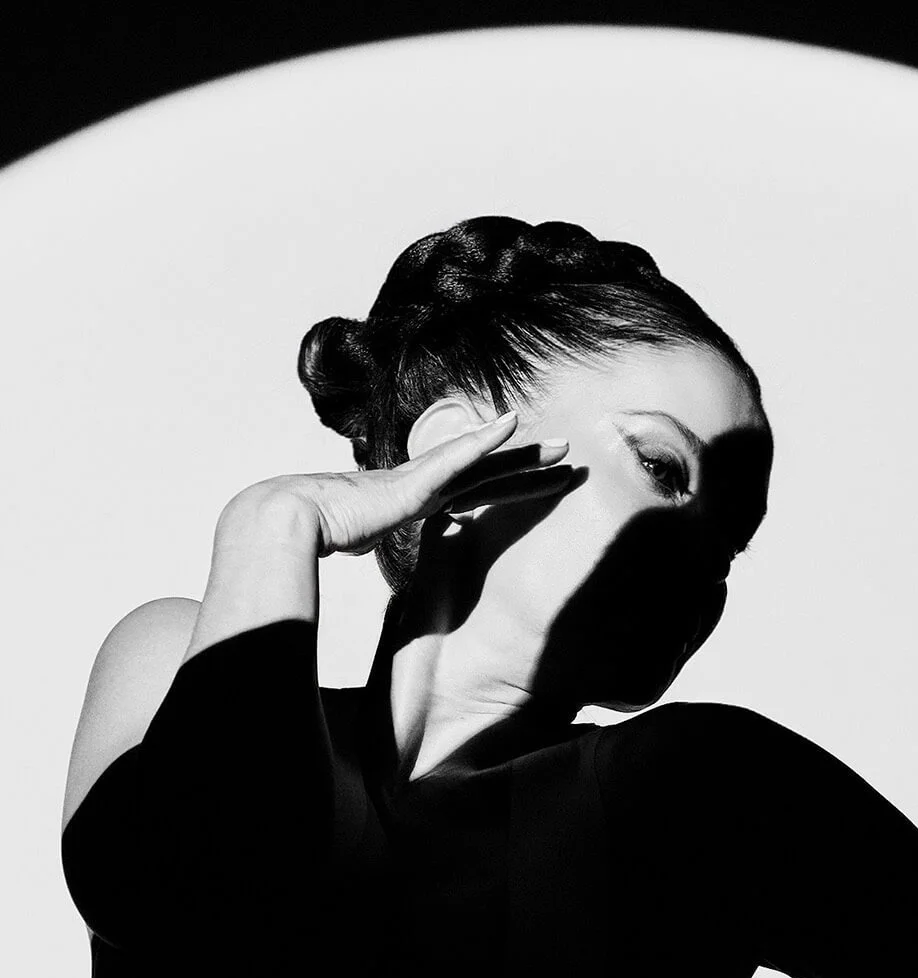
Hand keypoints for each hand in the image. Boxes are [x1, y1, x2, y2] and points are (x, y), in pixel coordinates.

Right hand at [225, 410, 575, 558]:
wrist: (285, 518)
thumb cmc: (311, 532)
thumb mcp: (350, 540)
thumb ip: (361, 539)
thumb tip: (351, 548)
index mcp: (413, 500)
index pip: (472, 492)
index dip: (506, 486)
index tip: (537, 483)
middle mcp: (422, 485)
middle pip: (488, 473)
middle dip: (529, 466)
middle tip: (568, 456)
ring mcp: (419, 481)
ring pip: (485, 464)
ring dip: (524, 455)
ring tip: (564, 448)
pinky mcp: (413, 484)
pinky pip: (457, 459)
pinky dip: (485, 442)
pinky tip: (511, 424)